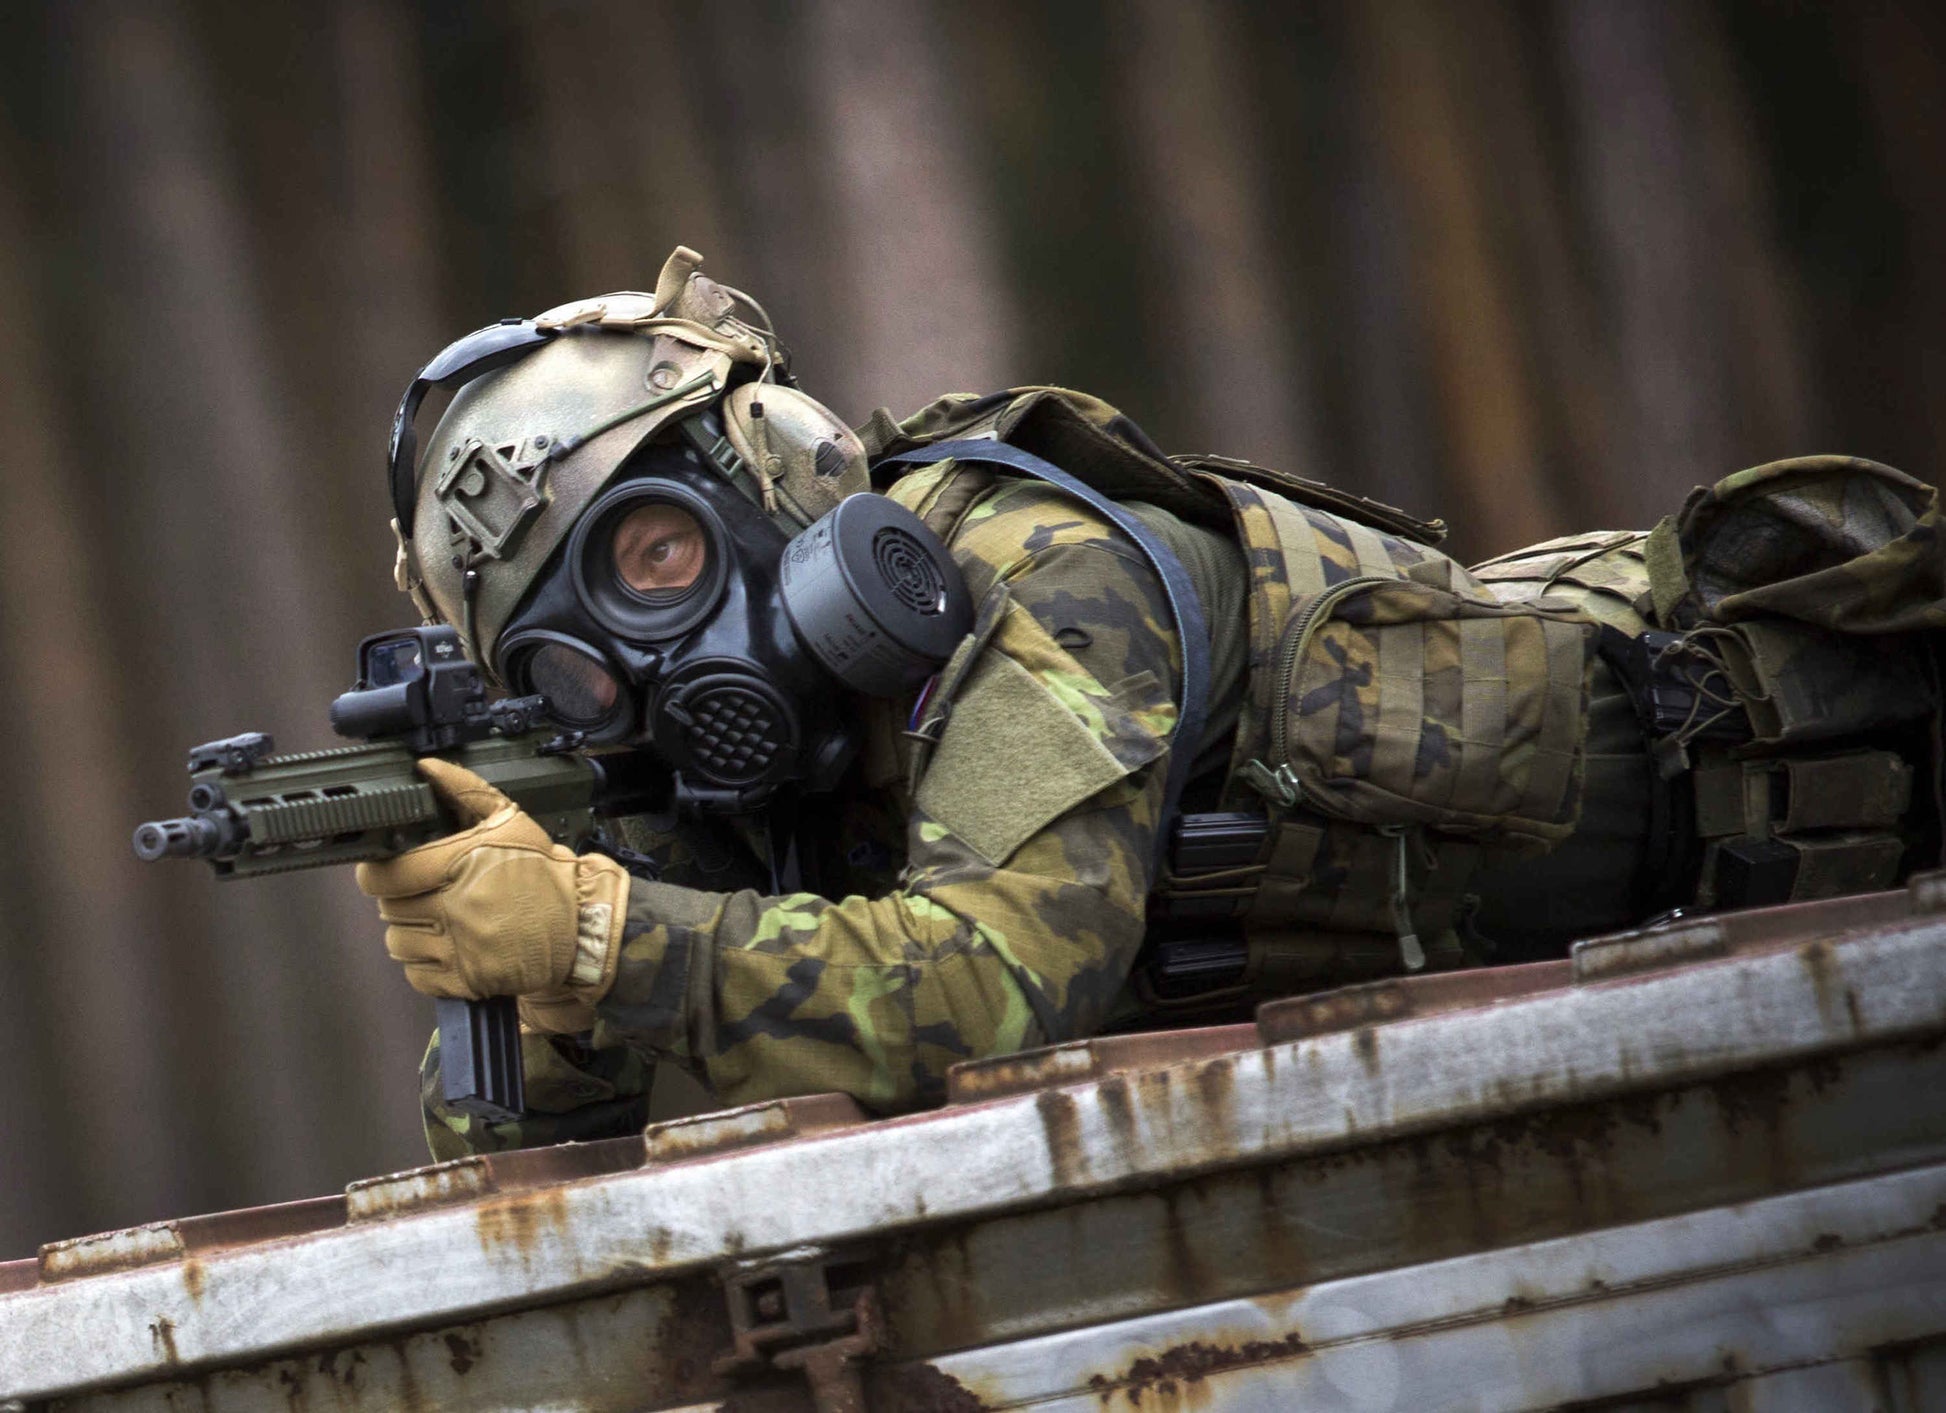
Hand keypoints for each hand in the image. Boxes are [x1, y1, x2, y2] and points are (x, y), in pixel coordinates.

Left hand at [355, 758, 626, 1030]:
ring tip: (435, 922)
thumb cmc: (544, 873)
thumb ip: (465, 790)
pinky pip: (417, 975)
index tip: (386, 872)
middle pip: (389, 910)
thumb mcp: (511, 820)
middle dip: (401, 901)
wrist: (582, 926)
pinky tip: (447, 948)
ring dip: (410, 933)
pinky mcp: (465, 980)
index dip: (376, 874)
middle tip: (424, 894)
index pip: (385, 877)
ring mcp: (459, 949)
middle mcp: (454, 909)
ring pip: (398, 943)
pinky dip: (424, 964)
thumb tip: (427, 767)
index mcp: (459, 866)